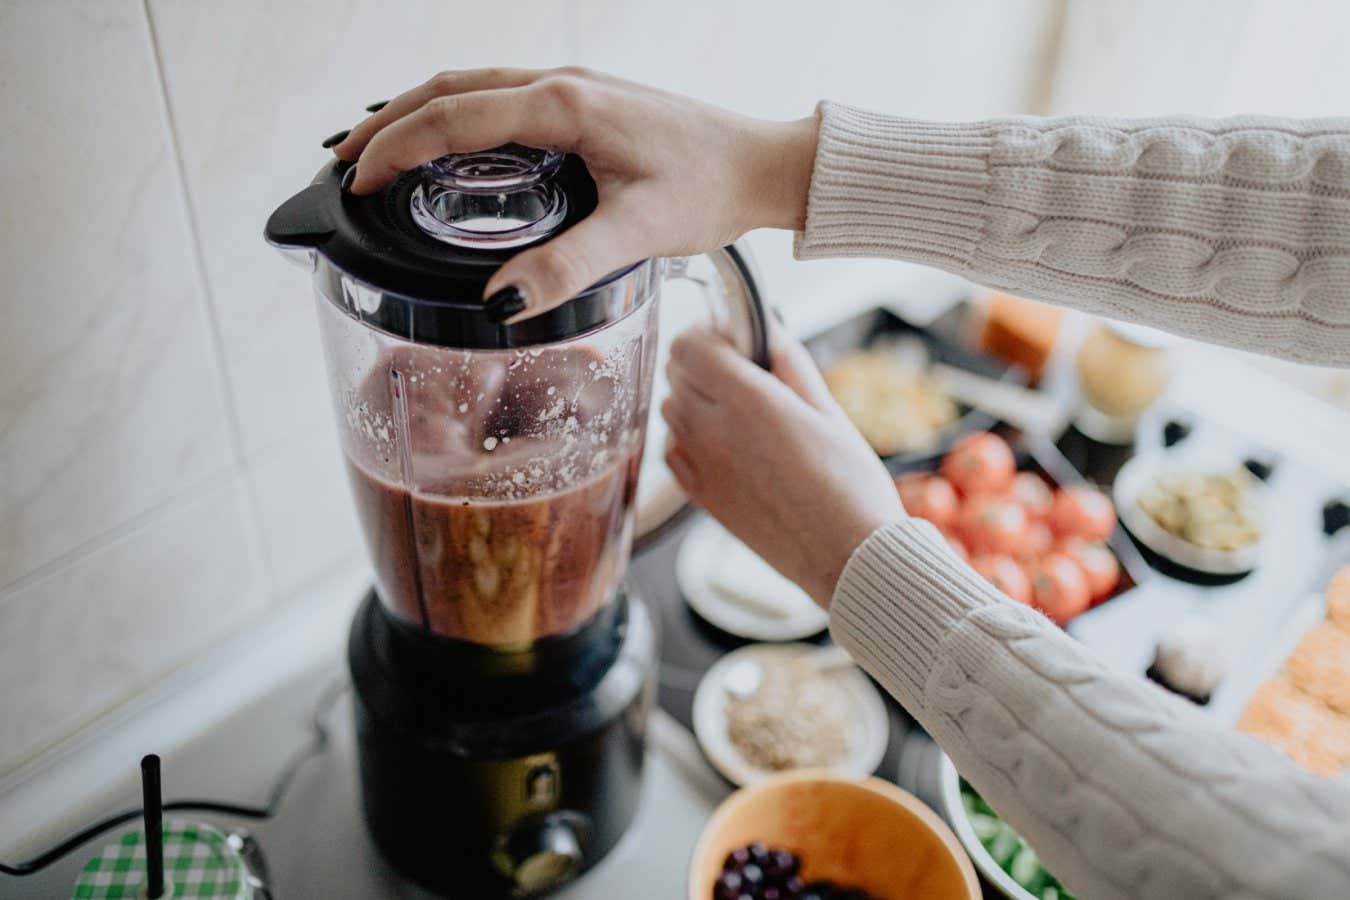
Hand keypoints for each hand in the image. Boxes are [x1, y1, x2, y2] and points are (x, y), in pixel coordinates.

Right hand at [332, 68, 816, 320]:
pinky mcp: (587, 102)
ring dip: (421, 112)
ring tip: (381, 147)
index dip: (396, 149)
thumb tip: (500, 304)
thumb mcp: (639, 231)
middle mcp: (562, 84)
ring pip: (474, 86)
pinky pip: (503, 96)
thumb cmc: (711, 188)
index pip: (453, 119)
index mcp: (563, 106)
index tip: (356, 181)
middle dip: (389, 121)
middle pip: (450, 89)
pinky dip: (460, 116)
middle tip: (344, 159)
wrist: (762, 165)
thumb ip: (568, 267)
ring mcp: (574, 87)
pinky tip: (455, 148)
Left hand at [661, 329, 903, 606]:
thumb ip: (789, 362)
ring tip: (738, 413)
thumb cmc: (851, 486)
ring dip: (694, 400)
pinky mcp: (700, 497)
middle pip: (675, 373)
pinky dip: (688, 439)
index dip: (708, 334)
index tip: (734, 341)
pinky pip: (672, 450)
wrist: (846, 555)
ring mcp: (701, 466)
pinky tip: (725, 445)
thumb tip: (767, 328)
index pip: (688, 344)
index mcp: (748, 400)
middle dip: (703, 364)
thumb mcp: (829, 409)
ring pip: (670, 410)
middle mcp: (713, 430)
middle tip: (743, 374)